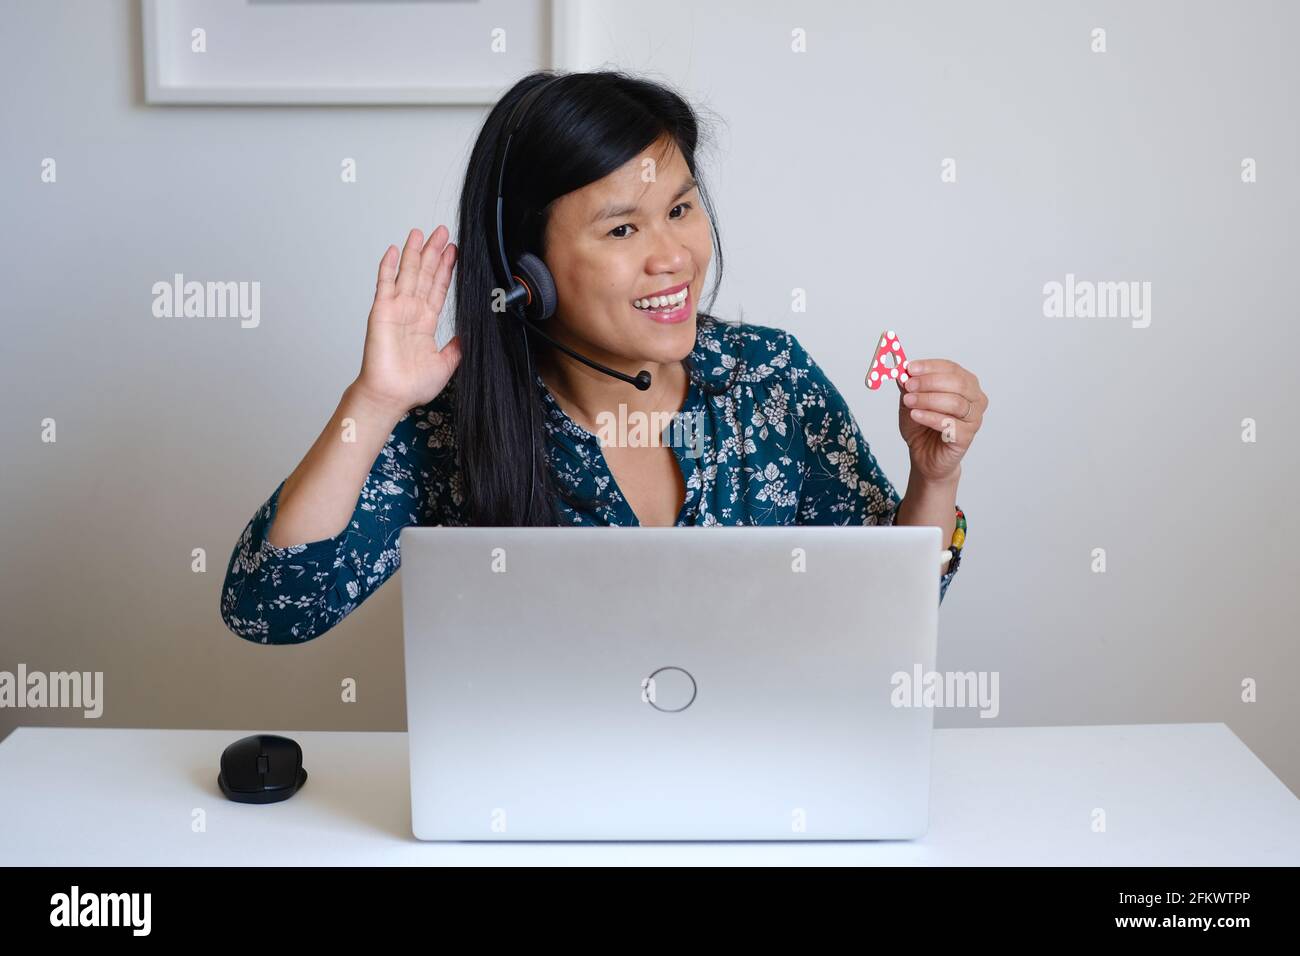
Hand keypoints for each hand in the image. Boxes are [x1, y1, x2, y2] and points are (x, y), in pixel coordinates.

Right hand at [352, 226, 461, 413]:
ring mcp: (396, 309)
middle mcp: (411, 312)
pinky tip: (393, 250)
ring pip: (407, 273)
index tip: (454, 251)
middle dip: (433, 253)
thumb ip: (457, 346)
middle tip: (442, 232)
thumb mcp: (447, 363)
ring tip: (420, 232)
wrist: (392, 396)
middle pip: (424, 274)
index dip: (446, 269)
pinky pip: (385, 284)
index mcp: (426, 322)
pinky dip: (388, 266)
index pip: (438, 288)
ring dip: (413, 252)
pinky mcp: (382, 311)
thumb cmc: (412, 386)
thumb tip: (471, 334)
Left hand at [896, 358, 986, 483]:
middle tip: (909, 385)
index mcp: (965, 384)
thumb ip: (909, 386)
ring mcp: (974, 418)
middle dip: (930, 382)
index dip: (930, 367)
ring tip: (909, 401)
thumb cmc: (922, 427)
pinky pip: (951, 424)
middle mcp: (975, 399)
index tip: (910, 368)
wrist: (924, 455)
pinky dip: (930, 417)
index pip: (952, 368)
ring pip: (956, 403)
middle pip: (958, 383)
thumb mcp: (910, 402)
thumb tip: (903, 372)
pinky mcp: (967, 437)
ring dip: (928, 400)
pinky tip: (915, 415)